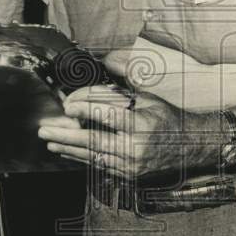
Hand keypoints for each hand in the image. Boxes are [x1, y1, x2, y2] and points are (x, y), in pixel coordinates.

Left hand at [38, 84, 200, 178]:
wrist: (191, 148)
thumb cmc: (168, 119)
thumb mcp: (150, 98)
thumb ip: (125, 85)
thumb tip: (107, 62)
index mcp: (141, 124)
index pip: (108, 116)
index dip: (85, 110)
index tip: (68, 107)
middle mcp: (135, 146)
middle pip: (93, 141)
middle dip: (65, 136)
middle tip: (45, 131)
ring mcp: (131, 164)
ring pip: (93, 156)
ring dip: (68, 148)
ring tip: (49, 142)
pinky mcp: (129, 174)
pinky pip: (99, 165)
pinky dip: (81, 158)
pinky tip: (68, 152)